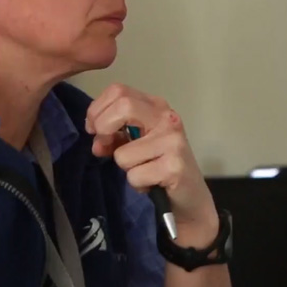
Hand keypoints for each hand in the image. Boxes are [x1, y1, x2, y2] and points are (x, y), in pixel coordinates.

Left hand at [85, 83, 218, 247]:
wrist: (192, 196)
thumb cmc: (161, 166)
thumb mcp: (134, 144)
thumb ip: (114, 136)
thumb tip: (97, 142)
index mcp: (155, 106)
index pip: (118, 90)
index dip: (97, 109)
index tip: (94, 129)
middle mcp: (166, 118)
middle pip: (123, 106)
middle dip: (104, 128)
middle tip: (105, 146)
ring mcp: (172, 141)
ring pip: (123, 153)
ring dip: (125, 168)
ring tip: (143, 171)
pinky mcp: (174, 167)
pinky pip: (135, 175)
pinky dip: (137, 184)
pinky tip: (153, 182)